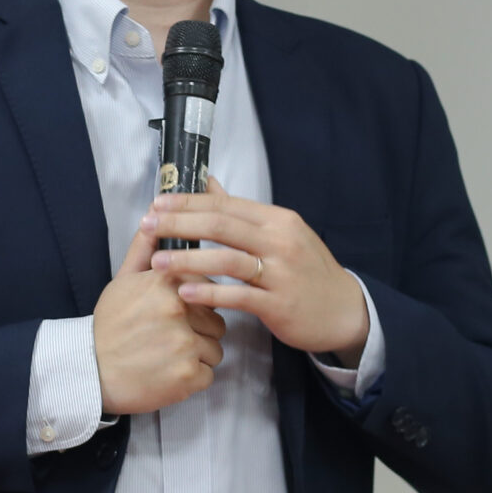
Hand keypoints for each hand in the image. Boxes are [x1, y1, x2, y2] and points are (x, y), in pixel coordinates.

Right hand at [93, 215, 225, 414]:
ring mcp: (185, 342)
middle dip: (198, 331)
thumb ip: (145, 249)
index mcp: (166, 280)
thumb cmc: (109, 326)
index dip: (193, 303)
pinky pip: (209, 374)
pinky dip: (192, 379)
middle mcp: (179, 308)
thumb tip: (156, 213)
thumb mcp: (123, 280)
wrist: (89, 371)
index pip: (207, 287)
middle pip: (216, 321)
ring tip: (166, 356)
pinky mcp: (189, 374)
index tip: (171, 314)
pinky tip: (167, 374)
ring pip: (215, 349)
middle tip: (166, 339)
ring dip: (197, 356)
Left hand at [146, 175, 370, 362]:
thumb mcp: (281, 233)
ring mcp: (280, 272)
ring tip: (157, 263)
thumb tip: (208, 182)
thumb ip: (243, 212)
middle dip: (179, 223)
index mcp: (277, 219)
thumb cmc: (306, 270)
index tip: (157, 203)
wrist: (344, 310)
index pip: (225, 203)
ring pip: (226, 259)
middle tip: (147, 225)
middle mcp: (279, 240)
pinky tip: (184, 292)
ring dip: (188, 259)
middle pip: (221, 225)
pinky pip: (238, 296)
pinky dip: (210, 292)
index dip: (188, 202)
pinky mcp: (279, 304)